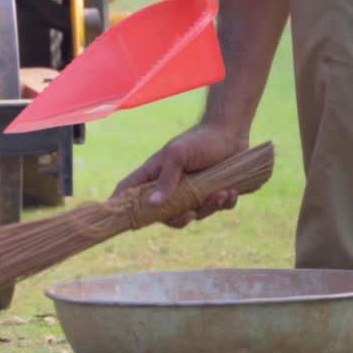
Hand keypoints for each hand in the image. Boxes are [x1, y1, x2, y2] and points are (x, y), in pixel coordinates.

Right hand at [112, 125, 248, 228]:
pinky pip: (217, 209)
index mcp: (154, 175)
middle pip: (165, 216)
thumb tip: (152, 204)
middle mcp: (171, 187)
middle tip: (191, 212)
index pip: (129, 193)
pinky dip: (225, 203)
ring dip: (209, 207)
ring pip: (194, 214)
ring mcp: (192, 192)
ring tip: (221, 193)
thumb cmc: (199, 140)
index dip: (122, 207)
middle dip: (180, 219)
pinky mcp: (213, 193)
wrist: (230, 132)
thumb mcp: (177, 156)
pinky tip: (230, 192)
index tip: (121, 221)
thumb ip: (165, 179)